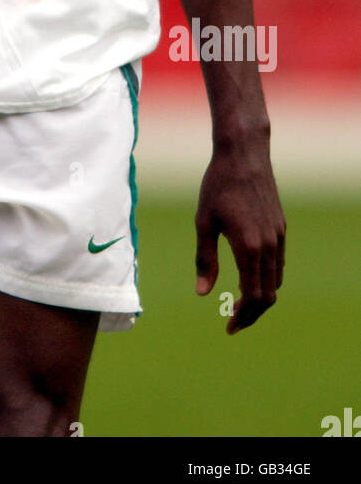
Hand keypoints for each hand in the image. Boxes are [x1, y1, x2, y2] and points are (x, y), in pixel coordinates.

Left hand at [194, 144, 285, 332]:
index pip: (252, 297)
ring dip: (261, 297)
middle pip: (268, 295)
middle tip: (234, 323)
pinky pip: (279, 264)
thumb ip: (205, 260)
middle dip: (253, 314)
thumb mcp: (203, 222)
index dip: (242, 317)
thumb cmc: (217, 186)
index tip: (229, 328)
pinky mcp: (281, 228)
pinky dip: (267, 279)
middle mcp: (269, 246)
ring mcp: (278, 237)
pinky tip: (250, 277)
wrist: (243, 155)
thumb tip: (202, 294)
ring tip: (240, 304)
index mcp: (248, 248)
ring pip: (276, 281)